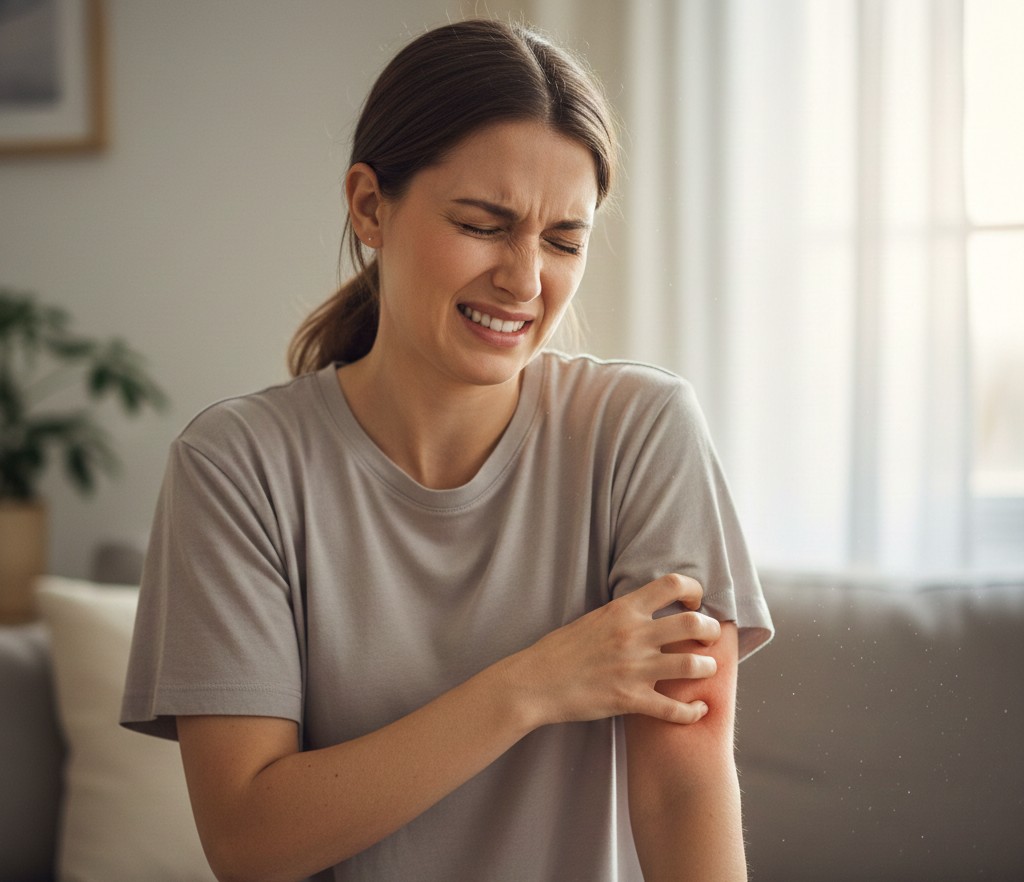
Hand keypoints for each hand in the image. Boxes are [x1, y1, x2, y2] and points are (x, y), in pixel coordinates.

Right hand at [509, 574, 721, 726]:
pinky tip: (698, 709)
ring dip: (708, 668)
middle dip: (711, 631)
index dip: (694, 591)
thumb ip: (624, 614)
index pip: (672, 584)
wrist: (535, 682)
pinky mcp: (630, 699)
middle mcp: (633, 635)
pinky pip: (674, 709)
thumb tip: (649, 611)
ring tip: (706, 670)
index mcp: (623, 609)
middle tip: (710, 637)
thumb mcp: (594, 618)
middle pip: (693, 624)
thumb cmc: (560, 650)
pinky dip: (693, 711)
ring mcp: (633, 668)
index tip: (694, 604)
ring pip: (692, 665)